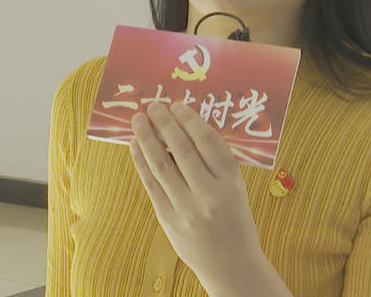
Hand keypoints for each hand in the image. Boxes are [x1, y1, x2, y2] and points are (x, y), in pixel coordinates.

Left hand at [130, 101, 289, 296]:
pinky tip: (135, 145)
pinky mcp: (168, 220)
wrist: (231, 264)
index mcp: (231, 182)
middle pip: (182, 150)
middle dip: (164, 123)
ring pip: (161, 165)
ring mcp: (187, 208)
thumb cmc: (235, 220)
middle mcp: (209, 194)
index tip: (177, 105)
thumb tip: (183, 128)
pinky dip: (141, 162)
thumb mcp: (235, 188)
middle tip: (153, 105)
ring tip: (138, 119)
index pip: (208, 142)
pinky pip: (151, 184)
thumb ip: (214, 163)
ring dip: (147, 138)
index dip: (190, 120)